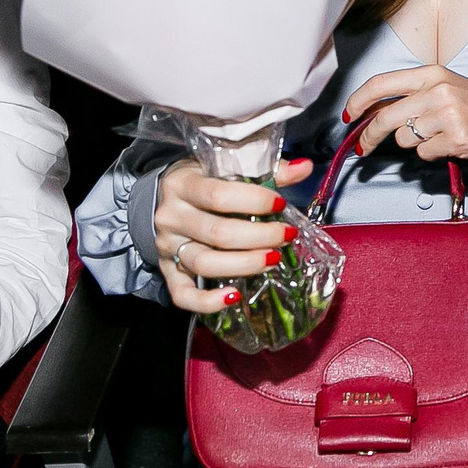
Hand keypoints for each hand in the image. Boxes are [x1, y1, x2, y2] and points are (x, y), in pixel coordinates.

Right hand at [152, 155, 315, 317]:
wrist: (163, 197)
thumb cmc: (203, 180)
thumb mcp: (226, 166)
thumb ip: (265, 168)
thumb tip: (304, 168)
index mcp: (182, 184)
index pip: (219, 195)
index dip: (254, 201)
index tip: (281, 205)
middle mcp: (171, 216)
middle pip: (217, 233)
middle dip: (259, 237)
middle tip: (286, 236)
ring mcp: (167, 246)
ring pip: (204, 263)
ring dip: (245, 265)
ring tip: (273, 259)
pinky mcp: (167, 271)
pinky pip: (183, 294)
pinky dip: (207, 301)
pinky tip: (234, 296)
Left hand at [343, 64, 467, 169]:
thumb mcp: (447, 89)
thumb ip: (413, 97)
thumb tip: (372, 113)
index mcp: (432, 73)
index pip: (381, 84)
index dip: (357, 101)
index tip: (348, 115)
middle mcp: (438, 90)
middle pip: (385, 117)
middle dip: (369, 136)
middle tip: (363, 148)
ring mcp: (449, 114)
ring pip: (404, 139)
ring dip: (414, 144)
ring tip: (437, 137)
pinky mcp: (458, 139)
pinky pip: (425, 154)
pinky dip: (432, 155)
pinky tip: (451, 146)